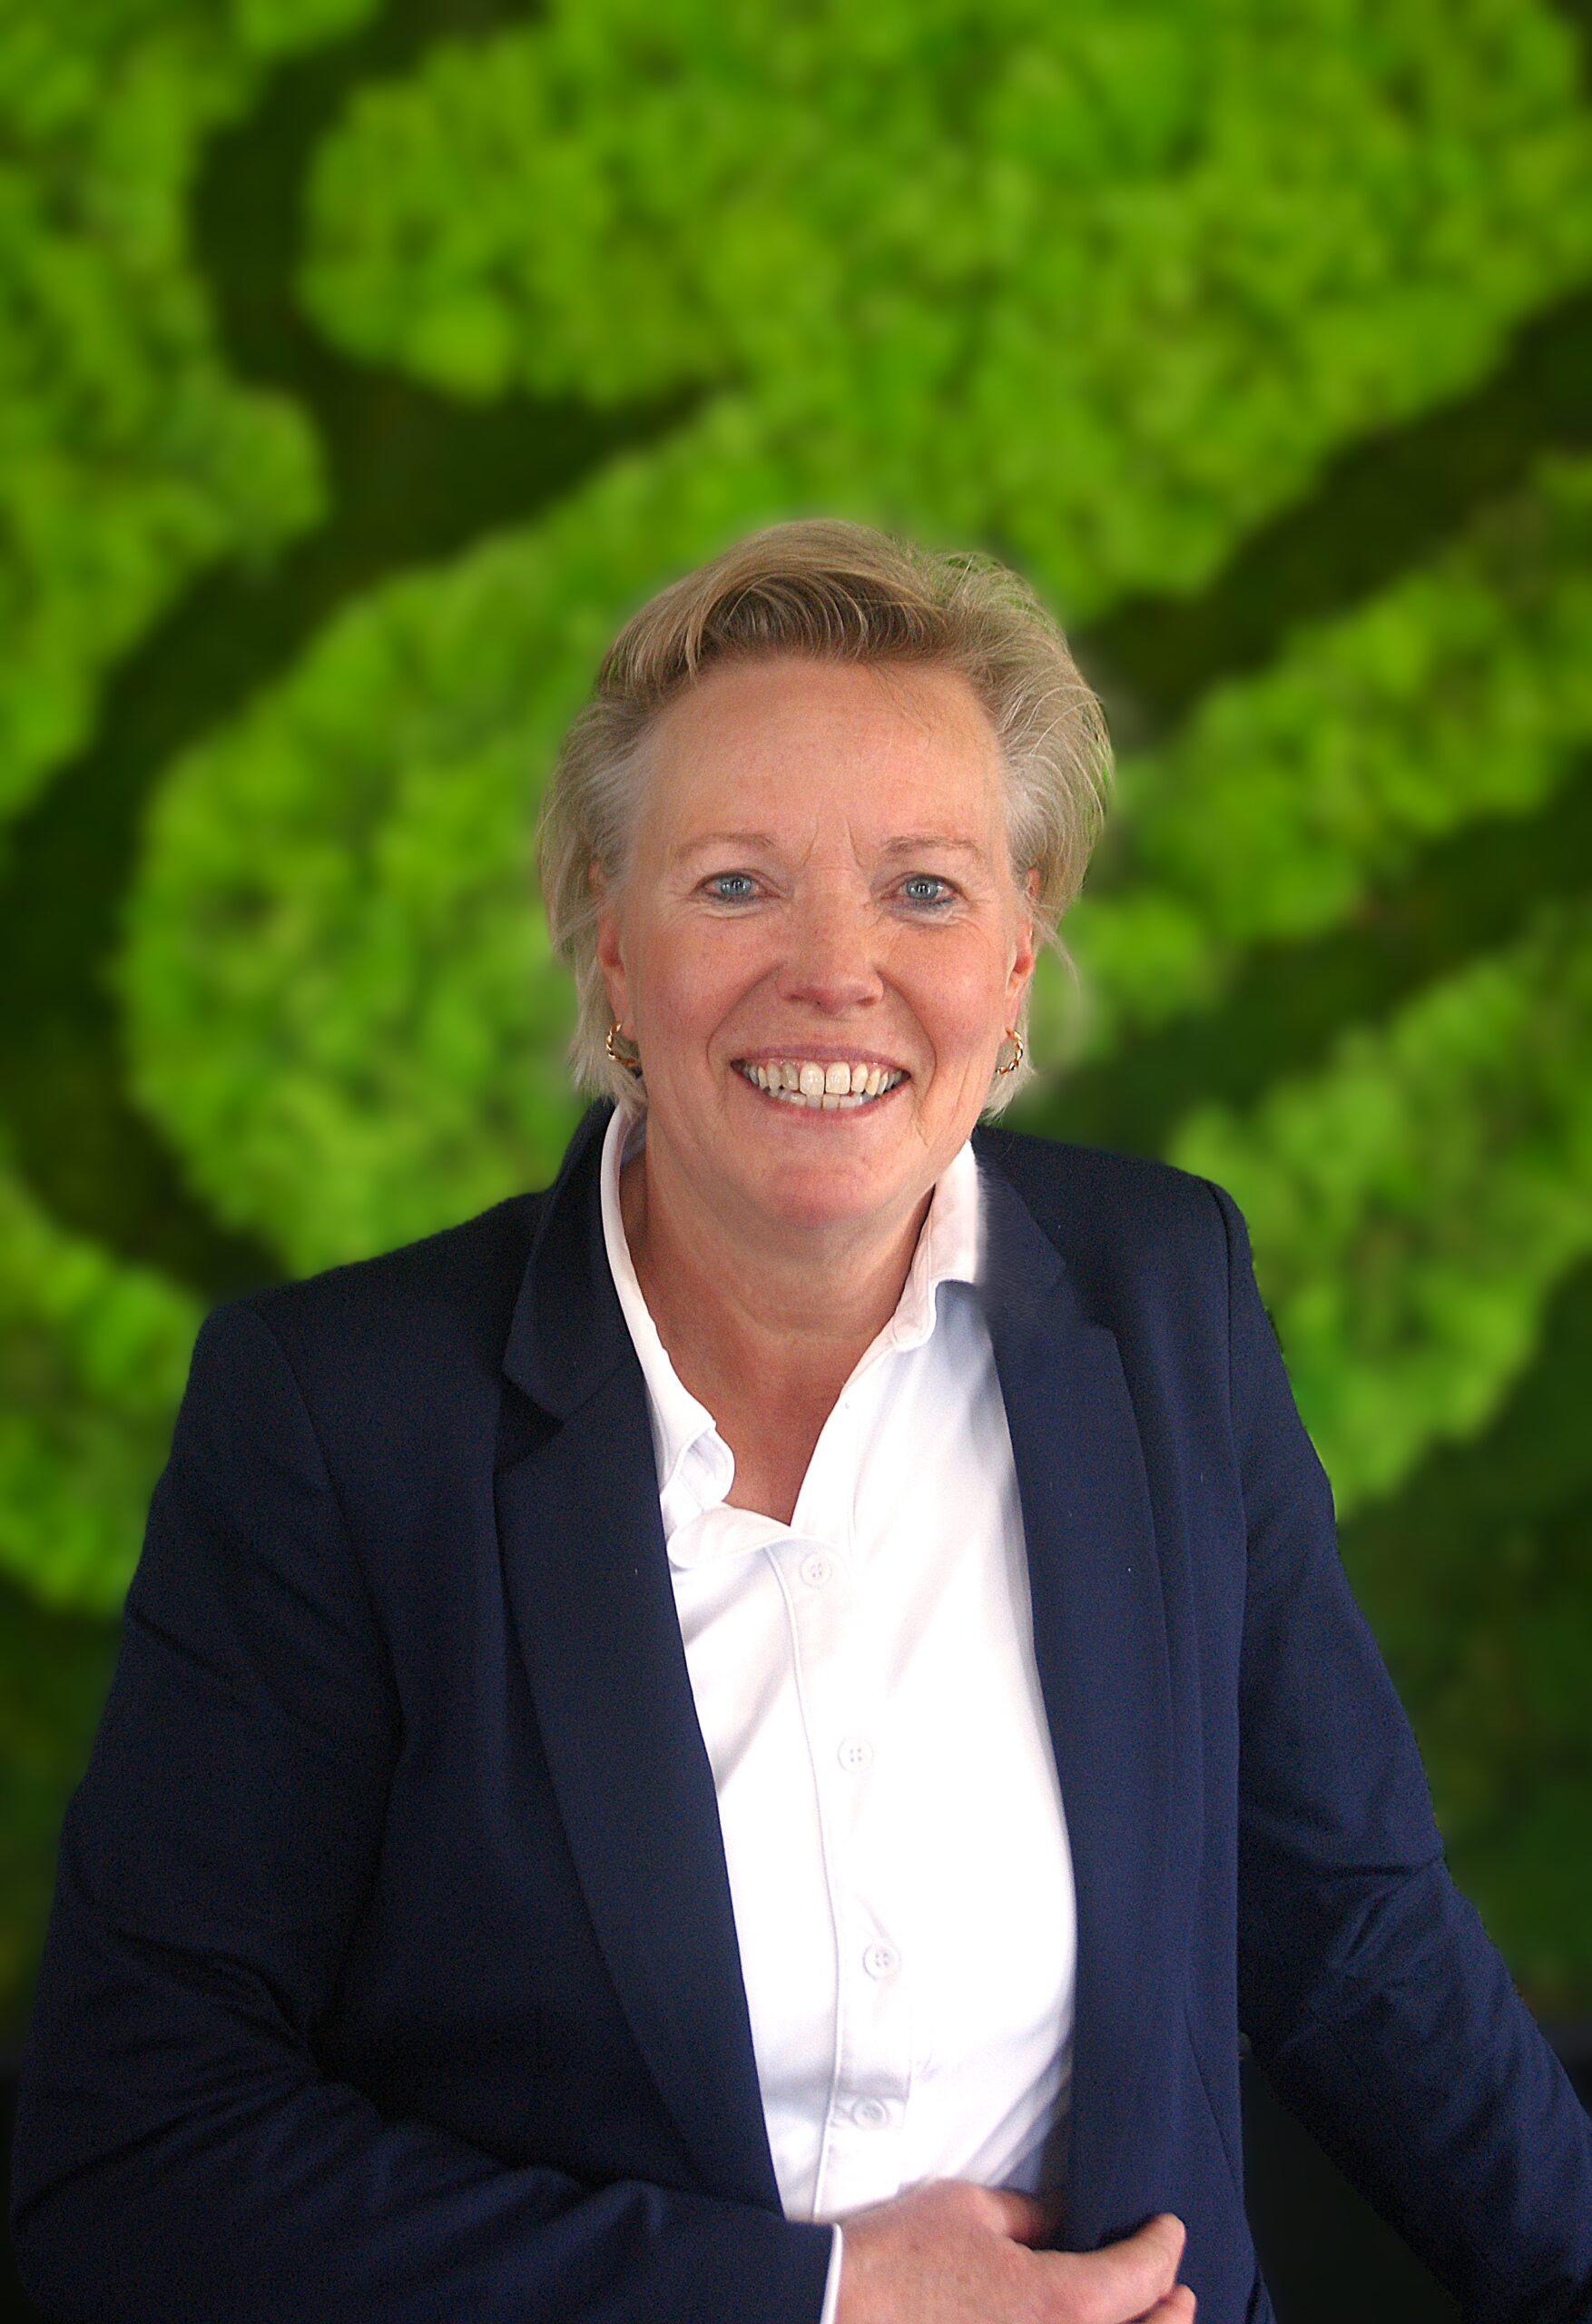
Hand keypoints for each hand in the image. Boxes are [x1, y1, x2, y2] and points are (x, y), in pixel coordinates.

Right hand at [832, 2181, 1193, 2323]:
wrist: (842, 2307)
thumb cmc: (902, 2257)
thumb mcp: (972, 2210)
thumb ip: (1034, 2215)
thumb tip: (1065, 2217)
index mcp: (1059, 2301)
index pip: (1141, 2276)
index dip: (1163, 2247)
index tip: (1168, 2228)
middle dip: (1170, 2309)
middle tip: (1179, 2286)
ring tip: (1154, 2319)